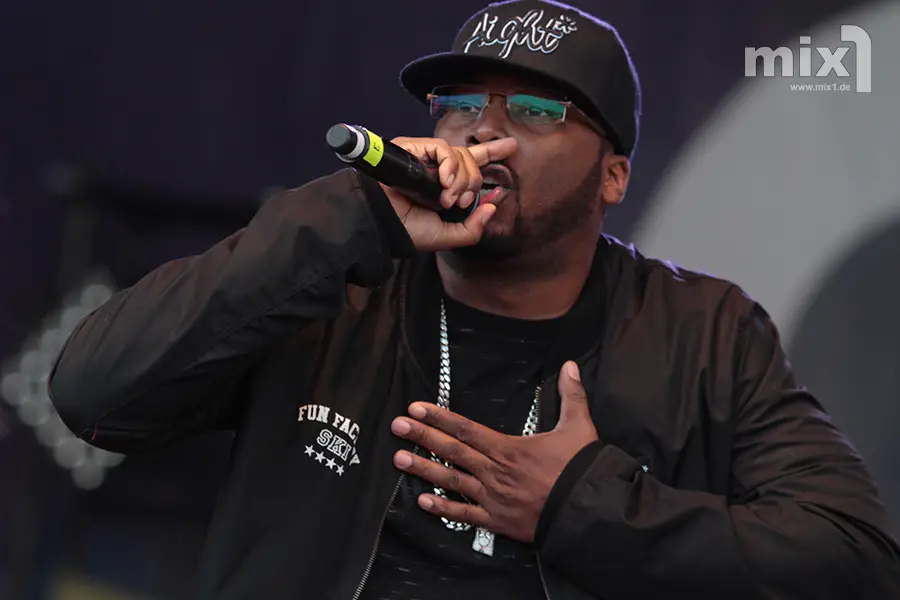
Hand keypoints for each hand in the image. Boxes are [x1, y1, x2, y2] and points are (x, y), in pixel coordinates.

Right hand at [381, 136, 517, 251]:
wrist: (384, 225)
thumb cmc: (409, 232)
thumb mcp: (449, 237)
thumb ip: (473, 228)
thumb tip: (492, 206)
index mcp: (446, 186)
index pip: (472, 163)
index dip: (492, 153)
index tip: (511, 148)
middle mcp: (437, 169)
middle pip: (472, 159)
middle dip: (474, 182)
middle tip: (462, 201)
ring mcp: (425, 157)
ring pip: (461, 154)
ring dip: (461, 180)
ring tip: (447, 198)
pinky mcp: (413, 148)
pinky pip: (443, 147)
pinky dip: (450, 165)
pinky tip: (444, 181)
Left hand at [389, 361, 597, 542]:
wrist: (587, 512)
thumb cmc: (581, 470)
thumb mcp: (578, 428)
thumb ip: (571, 395)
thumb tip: (570, 365)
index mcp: (508, 449)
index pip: (466, 429)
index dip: (439, 418)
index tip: (416, 408)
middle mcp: (494, 472)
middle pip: (452, 451)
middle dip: (422, 437)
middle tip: (397, 426)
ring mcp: (493, 498)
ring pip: (451, 482)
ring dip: (423, 470)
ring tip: (398, 459)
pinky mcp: (497, 521)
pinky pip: (465, 515)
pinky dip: (443, 509)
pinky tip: (422, 502)